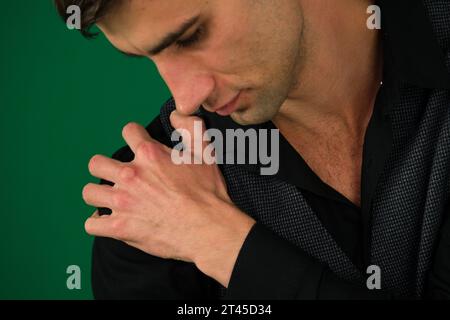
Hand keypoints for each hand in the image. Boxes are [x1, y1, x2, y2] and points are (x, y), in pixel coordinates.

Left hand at [82, 111, 255, 286]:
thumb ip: (190, 128)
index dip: (135, 136)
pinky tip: (108, 221)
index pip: (128, 131)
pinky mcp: (120, 228)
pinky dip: (98, 223)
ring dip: (100, 195)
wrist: (209, 229)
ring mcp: (123, 202)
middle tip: (118, 176)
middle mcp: (131, 175)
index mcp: (150, 155)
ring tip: (111, 199)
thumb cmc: (208, 193)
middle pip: (96, 163)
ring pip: (89, 192)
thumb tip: (175, 114)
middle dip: (105, 167)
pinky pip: (92, 224)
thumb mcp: (206, 154)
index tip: (138, 145)